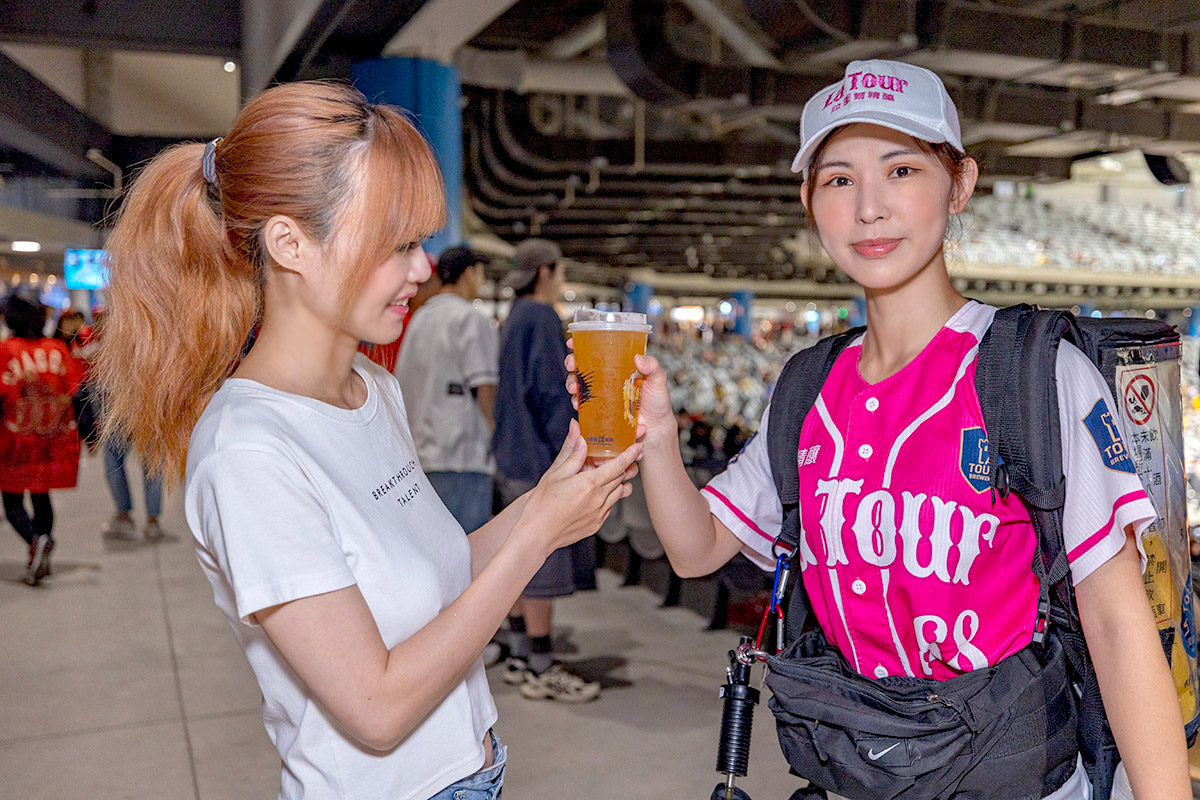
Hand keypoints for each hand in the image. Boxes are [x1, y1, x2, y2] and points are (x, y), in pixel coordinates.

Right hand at [516, 419, 639, 557]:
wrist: (537, 535)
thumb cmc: (542, 503)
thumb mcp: (555, 474)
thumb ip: (571, 453)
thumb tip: (578, 431)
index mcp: (589, 483)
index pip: (618, 465)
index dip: (630, 455)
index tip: (637, 446)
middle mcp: (598, 499)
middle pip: (621, 478)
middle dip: (625, 467)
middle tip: (624, 458)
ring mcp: (599, 514)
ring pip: (619, 493)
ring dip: (618, 483)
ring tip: (609, 476)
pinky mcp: (596, 525)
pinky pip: (609, 507)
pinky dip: (608, 498)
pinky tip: (595, 494)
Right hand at [564, 341, 675, 442]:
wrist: (656, 426)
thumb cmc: (657, 401)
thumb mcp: (658, 379)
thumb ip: (652, 366)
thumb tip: (638, 358)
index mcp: (618, 364)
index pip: (597, 350)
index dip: (581, 344)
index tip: (572, 342)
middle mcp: (606, 377)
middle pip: (582, 365)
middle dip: (571, 362)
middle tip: (572, 365)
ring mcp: (601, 393)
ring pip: (578, 384)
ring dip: (571, 383)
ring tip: (573, 387)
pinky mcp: (599, 409)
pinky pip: (583, 404)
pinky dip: (576, 402)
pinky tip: (577, 403)